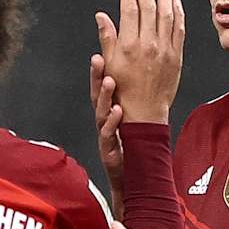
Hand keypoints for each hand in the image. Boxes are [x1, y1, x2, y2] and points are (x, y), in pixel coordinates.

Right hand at [86, 54, 125, 184]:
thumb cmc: (130, 146)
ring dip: (104, 96)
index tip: (100, 52)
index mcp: (108, 111)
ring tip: (110, 81)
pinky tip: (118, 111)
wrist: (131, 176)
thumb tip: (131, 77)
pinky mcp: (108, 149)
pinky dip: (112, 122)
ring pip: (101, 113)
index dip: (99, 70)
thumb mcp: (128, 119)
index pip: (102, 87)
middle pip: (96, 96)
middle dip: (96, 77)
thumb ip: (127, 99)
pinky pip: (109, 134)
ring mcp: (105, 134)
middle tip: (98, 59)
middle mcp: (103, 121)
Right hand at [95, 0, 184, 124]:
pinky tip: (176, 3)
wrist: (144, 113)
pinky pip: (180, 30)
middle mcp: (148, 44)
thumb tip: (102, 16)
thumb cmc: (122, 92)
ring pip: (167, 15)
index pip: (129, 10)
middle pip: (149, 8)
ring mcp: (165, 50)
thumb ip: (107, 38)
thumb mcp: (109, 65)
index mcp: (129, 45)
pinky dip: (179, 13)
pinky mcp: (177, 56)